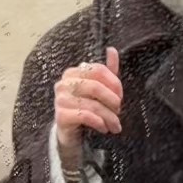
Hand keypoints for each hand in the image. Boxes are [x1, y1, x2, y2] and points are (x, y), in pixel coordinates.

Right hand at [54, 46, 122, 167]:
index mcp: (73, 73)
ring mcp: (60, 99)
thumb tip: (112, 50)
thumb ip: (107, 70)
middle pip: (95, 87)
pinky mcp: (60, 116)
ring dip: (109, 116)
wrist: (71, 133)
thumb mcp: (99, 89)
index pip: (98, 70)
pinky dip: (99, 122)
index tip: (121, 96)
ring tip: (115, 125)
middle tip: (119, 111)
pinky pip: (85, 116)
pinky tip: (104, 128)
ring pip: (92, 104)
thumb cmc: (86, 108)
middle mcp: (64, 83)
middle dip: (112, 100)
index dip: (114, 83)